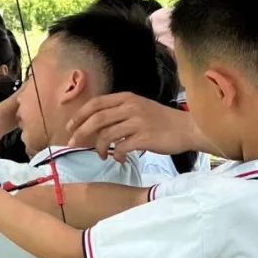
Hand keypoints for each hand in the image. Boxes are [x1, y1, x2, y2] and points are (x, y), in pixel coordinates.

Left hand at [67, 92, 199, 159]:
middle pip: (96, 119)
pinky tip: (120, 159)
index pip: (96, 103)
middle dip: (80, 133)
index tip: (69, 127)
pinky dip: (117, 156)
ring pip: (106, 135)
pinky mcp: (145, 138)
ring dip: (99, 148)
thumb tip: (94, 126)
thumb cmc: (162, 121)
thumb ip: (119, 113)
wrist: (188, 129)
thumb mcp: (139, 108)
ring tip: (102, 155)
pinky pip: (121, 148)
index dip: (79, 115)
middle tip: (73, 144)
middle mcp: (130, 107)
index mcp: (127, 98)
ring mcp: (137, 122)